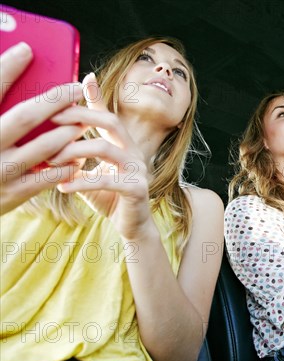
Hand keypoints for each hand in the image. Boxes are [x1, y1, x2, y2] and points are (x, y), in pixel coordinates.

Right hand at [0, 43, 84, 214]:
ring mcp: (0, 172)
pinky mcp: (13, 194)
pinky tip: (77, 157)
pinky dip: (66, 165)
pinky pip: (48, 177)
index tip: (27, 49)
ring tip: (81, 121)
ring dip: (67, 132)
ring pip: (44, 147)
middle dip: (54, 100)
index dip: (7, 68)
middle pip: (26, 117)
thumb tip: (14, 71)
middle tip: (75, 88)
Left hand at [49, 73, 152, 239]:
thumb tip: (47, 146)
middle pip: (111, 122)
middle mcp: (134, 153)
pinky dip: (80, 182)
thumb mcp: (89, 174)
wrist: (132, 227)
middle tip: (53, 119)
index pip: (109, 116)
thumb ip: (75, 161)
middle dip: (80, 116)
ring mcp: (138, 170)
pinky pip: (104, 180)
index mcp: (124, 146)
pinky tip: (62, 187)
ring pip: (104, 148)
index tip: (82, 82)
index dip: (98, 98)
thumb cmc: (109, 198)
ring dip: (73, 151)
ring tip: (51, 160)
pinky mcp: (137, 189)